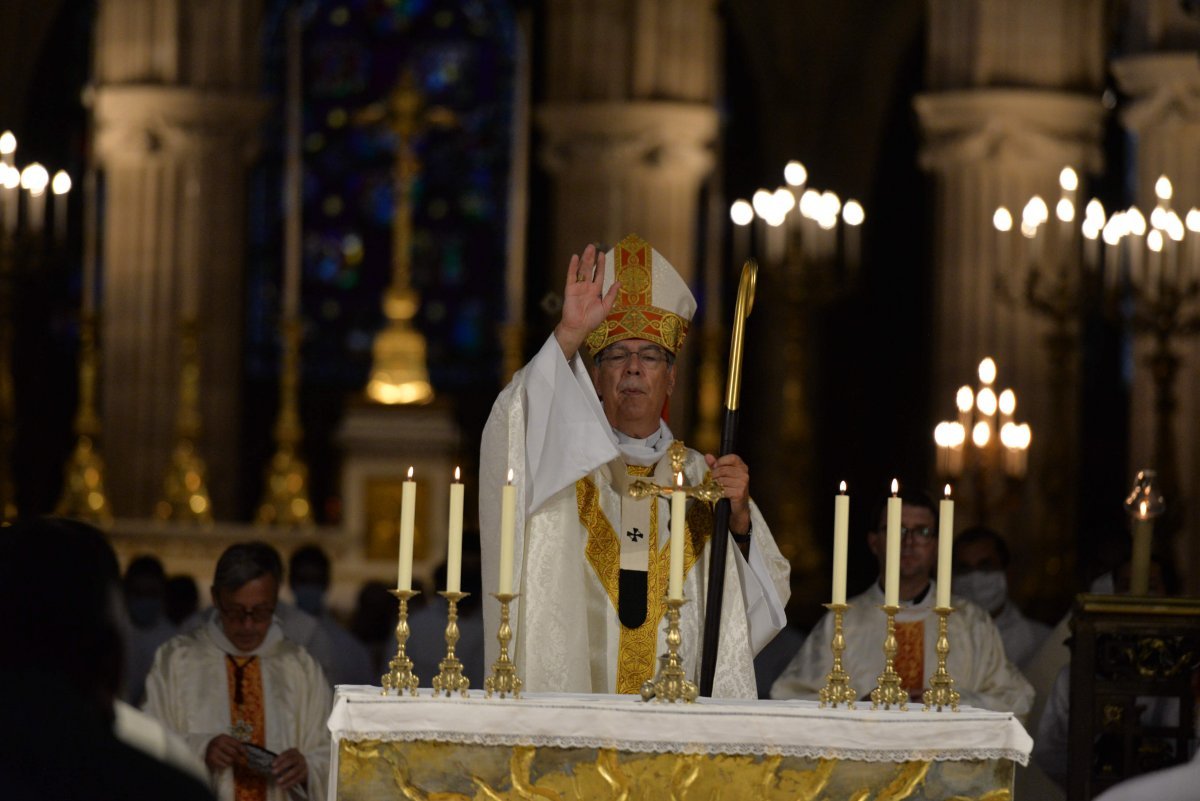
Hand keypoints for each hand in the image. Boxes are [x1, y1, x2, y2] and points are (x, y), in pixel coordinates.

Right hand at [204, 734, 245, 771]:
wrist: (206, 747)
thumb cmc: (221, 745)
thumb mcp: (227, 741)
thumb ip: (236, 744)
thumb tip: (247, 752)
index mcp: (223, 737)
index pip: (237, 744)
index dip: (243, 750)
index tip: (247, 755)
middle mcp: (217, 743)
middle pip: (234, 753)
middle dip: (238, 758)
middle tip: (240, 760)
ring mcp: (213, 752)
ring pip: (229, 760)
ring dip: (231, 762)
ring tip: (228, 760)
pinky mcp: (210, 760)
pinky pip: (223, 765)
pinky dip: (225, 766)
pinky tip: (223, 762)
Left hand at [272, 748, 307, 790]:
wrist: (303, 769)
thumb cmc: (291, 764)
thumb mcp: (286, 759)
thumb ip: (280, 762)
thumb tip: (271, 767)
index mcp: (294, 752)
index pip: (287, 753)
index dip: (279, 759)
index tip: (272, 765)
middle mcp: (300, 757)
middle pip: (291, 761)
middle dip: (282, 766)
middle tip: (273, 772)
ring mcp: (304, 765)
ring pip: (295, 770)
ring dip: (286, 776)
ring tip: (278, 781)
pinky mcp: (305, 774)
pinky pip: (297, 779)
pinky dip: (290, 783)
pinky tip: (283, 787)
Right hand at [553, 243, 619, 359]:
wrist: (579, 327)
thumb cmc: (592, 320)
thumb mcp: (606, 307)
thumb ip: (612, 295)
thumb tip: (619, 282)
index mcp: (596, 291)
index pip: (599, 274)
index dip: (600, 264)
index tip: (602, 254)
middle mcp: (587, 287)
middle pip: (589, 269)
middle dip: (591, 258)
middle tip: (593, 246)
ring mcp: (578, 287)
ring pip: (582, 270)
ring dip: (584, 259)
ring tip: (587, 248)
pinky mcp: (570, 289)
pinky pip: (571, 275)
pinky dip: (573, 266)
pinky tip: (575, 257)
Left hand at [705, 453, 750, 534]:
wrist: (738, 508)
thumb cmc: (731, 490)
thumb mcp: (724, 475)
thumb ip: (716, 465)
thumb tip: (707, 456)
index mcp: (742, 467)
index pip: (732, 457)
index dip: (721, 461)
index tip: (714, 467)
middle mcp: (744, 474)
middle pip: (724, 469)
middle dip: (714, 475)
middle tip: (712, 481)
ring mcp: (743, 483)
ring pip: (722, 480)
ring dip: (715, 485)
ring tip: (715, 488)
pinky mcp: (739, 492)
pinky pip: (723, 490)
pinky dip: (718, 492)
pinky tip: (718, 494)